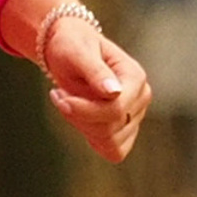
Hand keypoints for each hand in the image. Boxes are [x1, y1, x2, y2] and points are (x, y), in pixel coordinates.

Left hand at [43, 14, 150, 162]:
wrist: (70, 51)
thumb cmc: (72, 46)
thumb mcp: (78, 52)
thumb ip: (95, 71)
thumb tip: (114, 92)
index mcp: (135, 77)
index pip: (115, 110)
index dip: (83, 110)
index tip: (56, 94)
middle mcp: (141, 97)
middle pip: (110, 129)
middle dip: (78, 116)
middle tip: (59, 96)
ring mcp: (136, 115)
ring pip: (110, 142)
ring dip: (82, 125)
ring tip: (70, 102)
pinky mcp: (126, 130)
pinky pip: (113, 151)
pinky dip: (93, 138)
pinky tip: (81, 118)